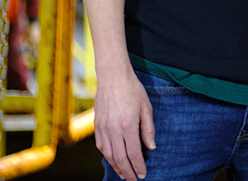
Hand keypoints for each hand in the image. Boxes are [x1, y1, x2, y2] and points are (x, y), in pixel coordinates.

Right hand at [94, 66, 154, 180]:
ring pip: (109, 155)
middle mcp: (113, 130)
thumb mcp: (146, 108)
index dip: (138, 166)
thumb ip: (148, 129)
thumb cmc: (132, 90)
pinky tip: (113, 160)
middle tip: (133, 180)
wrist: (112, 77)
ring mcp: (103, 128)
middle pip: (120, 158)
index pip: (133, 153)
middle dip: (127, 172)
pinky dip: (107, 156)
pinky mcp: (97, 126)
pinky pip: (101, 146)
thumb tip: (151, 147)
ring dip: (116, 167)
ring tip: (123, 174)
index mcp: (128, 126)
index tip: (143, 174)